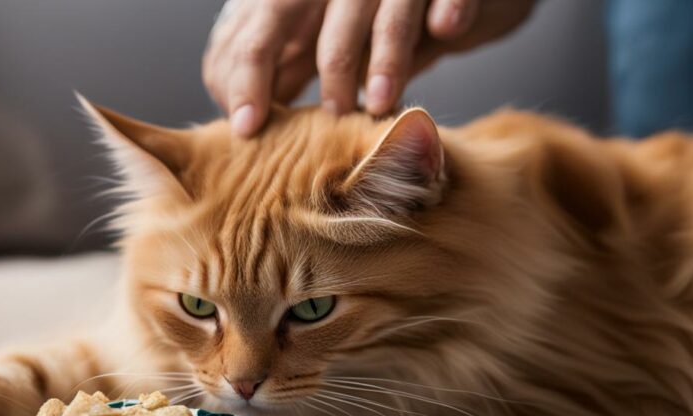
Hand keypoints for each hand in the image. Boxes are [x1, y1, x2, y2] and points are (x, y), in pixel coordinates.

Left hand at [202, 0, 535, 136]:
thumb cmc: (376, 25)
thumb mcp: (321, 45)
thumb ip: (285, 73)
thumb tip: (244, 119)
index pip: (256, 30)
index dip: (246, 77)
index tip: (246, 128)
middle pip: (302, 9)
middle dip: (299, 66)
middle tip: (317, 121)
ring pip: (380, 10)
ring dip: (383, 56)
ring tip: (380, 103)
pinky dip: (448, 8)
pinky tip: (445, 27)